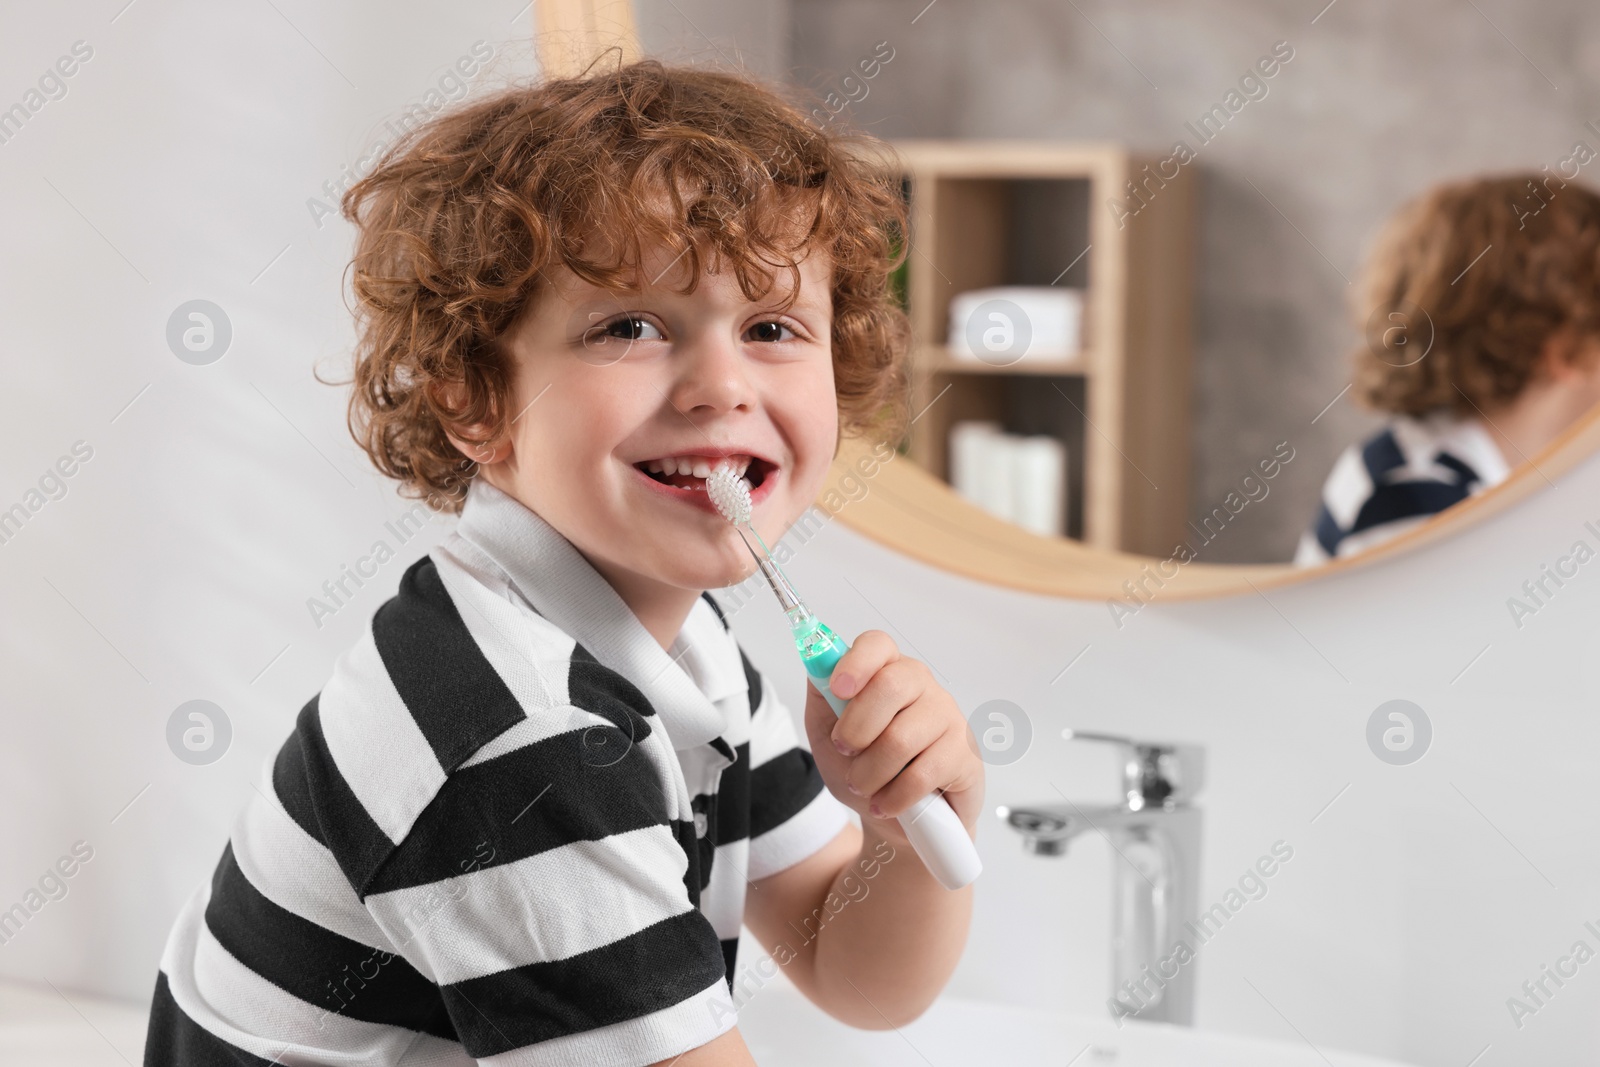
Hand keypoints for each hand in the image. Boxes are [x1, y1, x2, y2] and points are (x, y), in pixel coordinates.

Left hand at [802, 630, 984, 848]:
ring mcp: (947, 716)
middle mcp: (921, 685)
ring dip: (869, 773)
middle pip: (890, 686)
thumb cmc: (862, 768)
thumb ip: (823, 698)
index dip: (856, 663)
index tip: (839, 689)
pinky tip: (886, 802)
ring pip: (901, 738)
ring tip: (863, 786)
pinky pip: (922, 775)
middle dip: (856, 729)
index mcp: (886, 671)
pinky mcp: (964, 753)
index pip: (877, 645)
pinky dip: (894, 796)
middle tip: (845, 752)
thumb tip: (818, 664)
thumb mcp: (829, 733)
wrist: (896, 819)